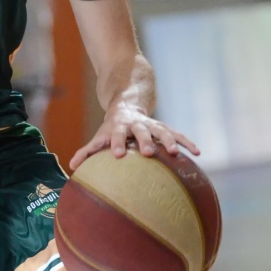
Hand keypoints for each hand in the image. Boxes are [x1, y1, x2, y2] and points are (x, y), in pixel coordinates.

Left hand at [69, 101, 198, 171]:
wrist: (128, 104)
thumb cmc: (112, 129)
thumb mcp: (100, 136)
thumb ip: (87, 151)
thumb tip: (73, 166)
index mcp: (119, 127)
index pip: (116, 135)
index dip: (117, 143)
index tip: (117, 154)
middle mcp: (137, 124)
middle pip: (141, 131)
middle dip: (145, 140)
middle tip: (148, 152)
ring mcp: (152, 125)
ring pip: (162, 131)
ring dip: (169, 141)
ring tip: (176, 153)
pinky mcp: (164, 128)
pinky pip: (178, 135)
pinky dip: (187, 142)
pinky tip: (197, 153)